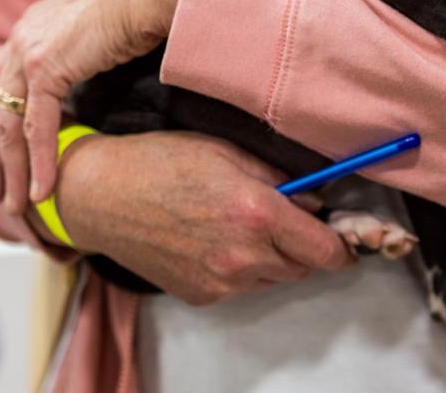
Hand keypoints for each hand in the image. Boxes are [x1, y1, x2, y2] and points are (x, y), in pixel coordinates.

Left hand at [0, 0, 200, 212]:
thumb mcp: (104, 27)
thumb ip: (88, 48)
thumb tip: (100, 65)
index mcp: (33, 27)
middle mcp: (23, 38)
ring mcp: (30, 50)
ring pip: (8, 124)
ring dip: (10, 170)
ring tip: (13, 208)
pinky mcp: (48, 66)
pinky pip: (36, 128)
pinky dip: (39, 163)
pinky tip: (42, 192)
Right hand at [42, 131, 353, 304]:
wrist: (101, 196)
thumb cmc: (160, 162)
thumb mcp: (226, 151)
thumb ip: (277, 178)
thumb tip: (311, 201)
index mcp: (257, 213)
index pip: (325, 249)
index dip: (341, 245)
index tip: (344, 240)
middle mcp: (243, 256)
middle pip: (303, 267)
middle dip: (304, 247)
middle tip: (286, 221)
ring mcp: (221, 282)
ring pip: (273, 278)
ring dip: (273, 258)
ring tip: (242, 226)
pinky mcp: (201, 295)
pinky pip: (240, 286)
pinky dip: (241, 269)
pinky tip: (215, 240)